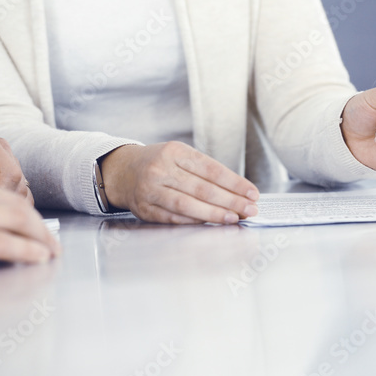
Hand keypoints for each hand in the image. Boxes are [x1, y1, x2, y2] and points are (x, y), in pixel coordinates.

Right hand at [0, 155, 59, 268]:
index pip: (5, 184)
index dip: (26, 205)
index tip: (33, 220)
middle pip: (17, 203)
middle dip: (39, 225)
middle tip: (50, 240)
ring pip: (17, 220)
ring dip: (40, 238)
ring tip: (49, 251)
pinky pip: (1, 243)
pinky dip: (26, 250)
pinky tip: (36, 258)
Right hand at [100, 142, 259, 224]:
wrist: (122, 171)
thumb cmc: (161, 163)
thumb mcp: (180, 155)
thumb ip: (206, 171)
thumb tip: (239, 192)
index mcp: (174, 152)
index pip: (211, 169)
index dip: (234, 183)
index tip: (252, 193)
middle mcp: (161, 170)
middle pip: (202, 189)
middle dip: (231, 201)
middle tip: (250, 209)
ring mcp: (150, 190)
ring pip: (188, 205)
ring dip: (215, 214)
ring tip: (234, 218)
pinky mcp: (145, 209)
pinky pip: (174, 217)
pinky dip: (195, 221)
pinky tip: (211, 223)